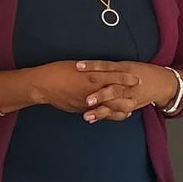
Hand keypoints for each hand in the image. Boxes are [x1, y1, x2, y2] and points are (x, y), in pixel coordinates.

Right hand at [26, 61, 141, 113]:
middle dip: (130, 95)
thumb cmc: (58, 71)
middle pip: (119, 94)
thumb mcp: (78, 66)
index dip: (128, 78)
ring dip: (123, 108)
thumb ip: (91, 70)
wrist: (43, 85)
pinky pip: (100, 114)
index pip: (116, 77)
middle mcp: (94, 89)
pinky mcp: (83, 109)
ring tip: (131, 107)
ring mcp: (89, 101)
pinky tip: (115, 115)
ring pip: (112, 107)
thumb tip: (101, 72)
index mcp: (93, 75)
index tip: (137, 78)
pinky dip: (110, 115)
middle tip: (138, 95)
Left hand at [80, 61, 178, 121]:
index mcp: (124, 68)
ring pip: (116, 104)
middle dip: (100, 95)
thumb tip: (84, 67)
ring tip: (87, 115)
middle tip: (86, 100)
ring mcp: (131, 96)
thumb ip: (109, 68)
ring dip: (101, 110)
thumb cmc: (141, 72)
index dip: (93, 66)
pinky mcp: (133, 105)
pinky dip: (107, 116)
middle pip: (113, 88)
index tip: (78, 66)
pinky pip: (119, 112)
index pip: (107, 66)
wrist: (164, 83)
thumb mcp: (126, 65)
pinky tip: (93, 119)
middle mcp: (128, 82)